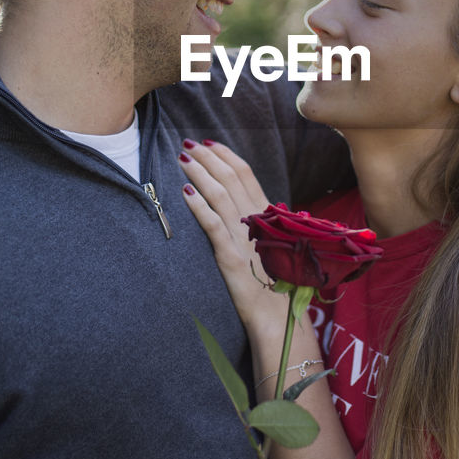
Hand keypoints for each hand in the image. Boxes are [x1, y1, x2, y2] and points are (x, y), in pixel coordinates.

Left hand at [179, 140, 286, 333]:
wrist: (277, 315)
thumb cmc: (274, 281)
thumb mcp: (272, 242)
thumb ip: (259, 221)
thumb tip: (242, 201)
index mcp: (268, 214)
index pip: (246, 174)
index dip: (226, 155)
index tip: (209, 142)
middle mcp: (257, 220)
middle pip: (231, 178)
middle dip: (208, 157)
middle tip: (188, 143)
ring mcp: (244, 237)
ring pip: (220, 195)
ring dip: (200, 173)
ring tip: (182, 158)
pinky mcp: (231, 257)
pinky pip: (213, 225)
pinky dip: (198, 205)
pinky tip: (184, 192)